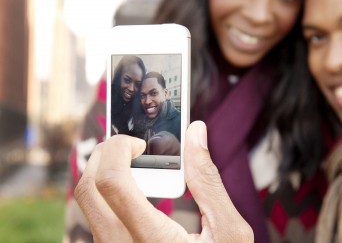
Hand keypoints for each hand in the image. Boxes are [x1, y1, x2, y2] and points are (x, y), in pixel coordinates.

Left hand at [74, 121, 253, 241]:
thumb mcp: (229, 231)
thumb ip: (209, 179)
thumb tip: (195, 133)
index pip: (112, 184)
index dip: (119, 149)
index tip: (140, 143)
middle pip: (88, 189)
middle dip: (105, 154)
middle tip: (133, 146)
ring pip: (87, 203)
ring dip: (106, 172)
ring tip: (138, 166)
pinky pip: (96, 216)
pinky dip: (108, 192)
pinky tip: (136, 189)